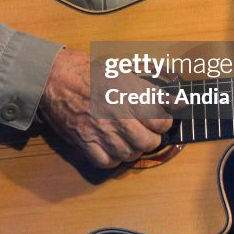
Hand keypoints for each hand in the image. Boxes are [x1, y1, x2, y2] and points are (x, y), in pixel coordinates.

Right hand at [38, 48, 172, 168]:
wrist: (55, 77)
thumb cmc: (88, 71)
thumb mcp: (123, 73)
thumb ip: (149, 91)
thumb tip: (177, 103)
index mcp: (129, 96)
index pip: (161, 120)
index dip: (164, 122)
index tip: (160, 121)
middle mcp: (118, 117)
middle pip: (148, 142)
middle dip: (152, 139)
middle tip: (147, 133)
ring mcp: (102, 132)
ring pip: (130, 155)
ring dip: (134, 149)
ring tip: (130, 140)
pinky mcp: (85, 143)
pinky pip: (107, 163)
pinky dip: (114, 159)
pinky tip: (113, 149)